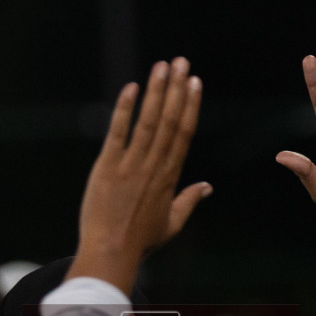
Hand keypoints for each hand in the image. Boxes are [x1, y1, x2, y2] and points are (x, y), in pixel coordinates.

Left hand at [69, 58, 209, 293]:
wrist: (111, 252)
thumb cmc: (139, 242)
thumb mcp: (171, 224)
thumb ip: (189, 201)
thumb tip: (208, 187)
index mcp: (169, 178)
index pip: (183, 134)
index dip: (189, 106)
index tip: (195, 83)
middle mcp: (153, 167)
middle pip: (169, 122)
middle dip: (176, 89)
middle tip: (182, 62)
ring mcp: (130, 166)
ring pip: (148, 123)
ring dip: (156, 92)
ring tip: (163, 66)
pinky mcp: (107, 167)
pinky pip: (118, 133)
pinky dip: (125, 110)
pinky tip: (131, 88)